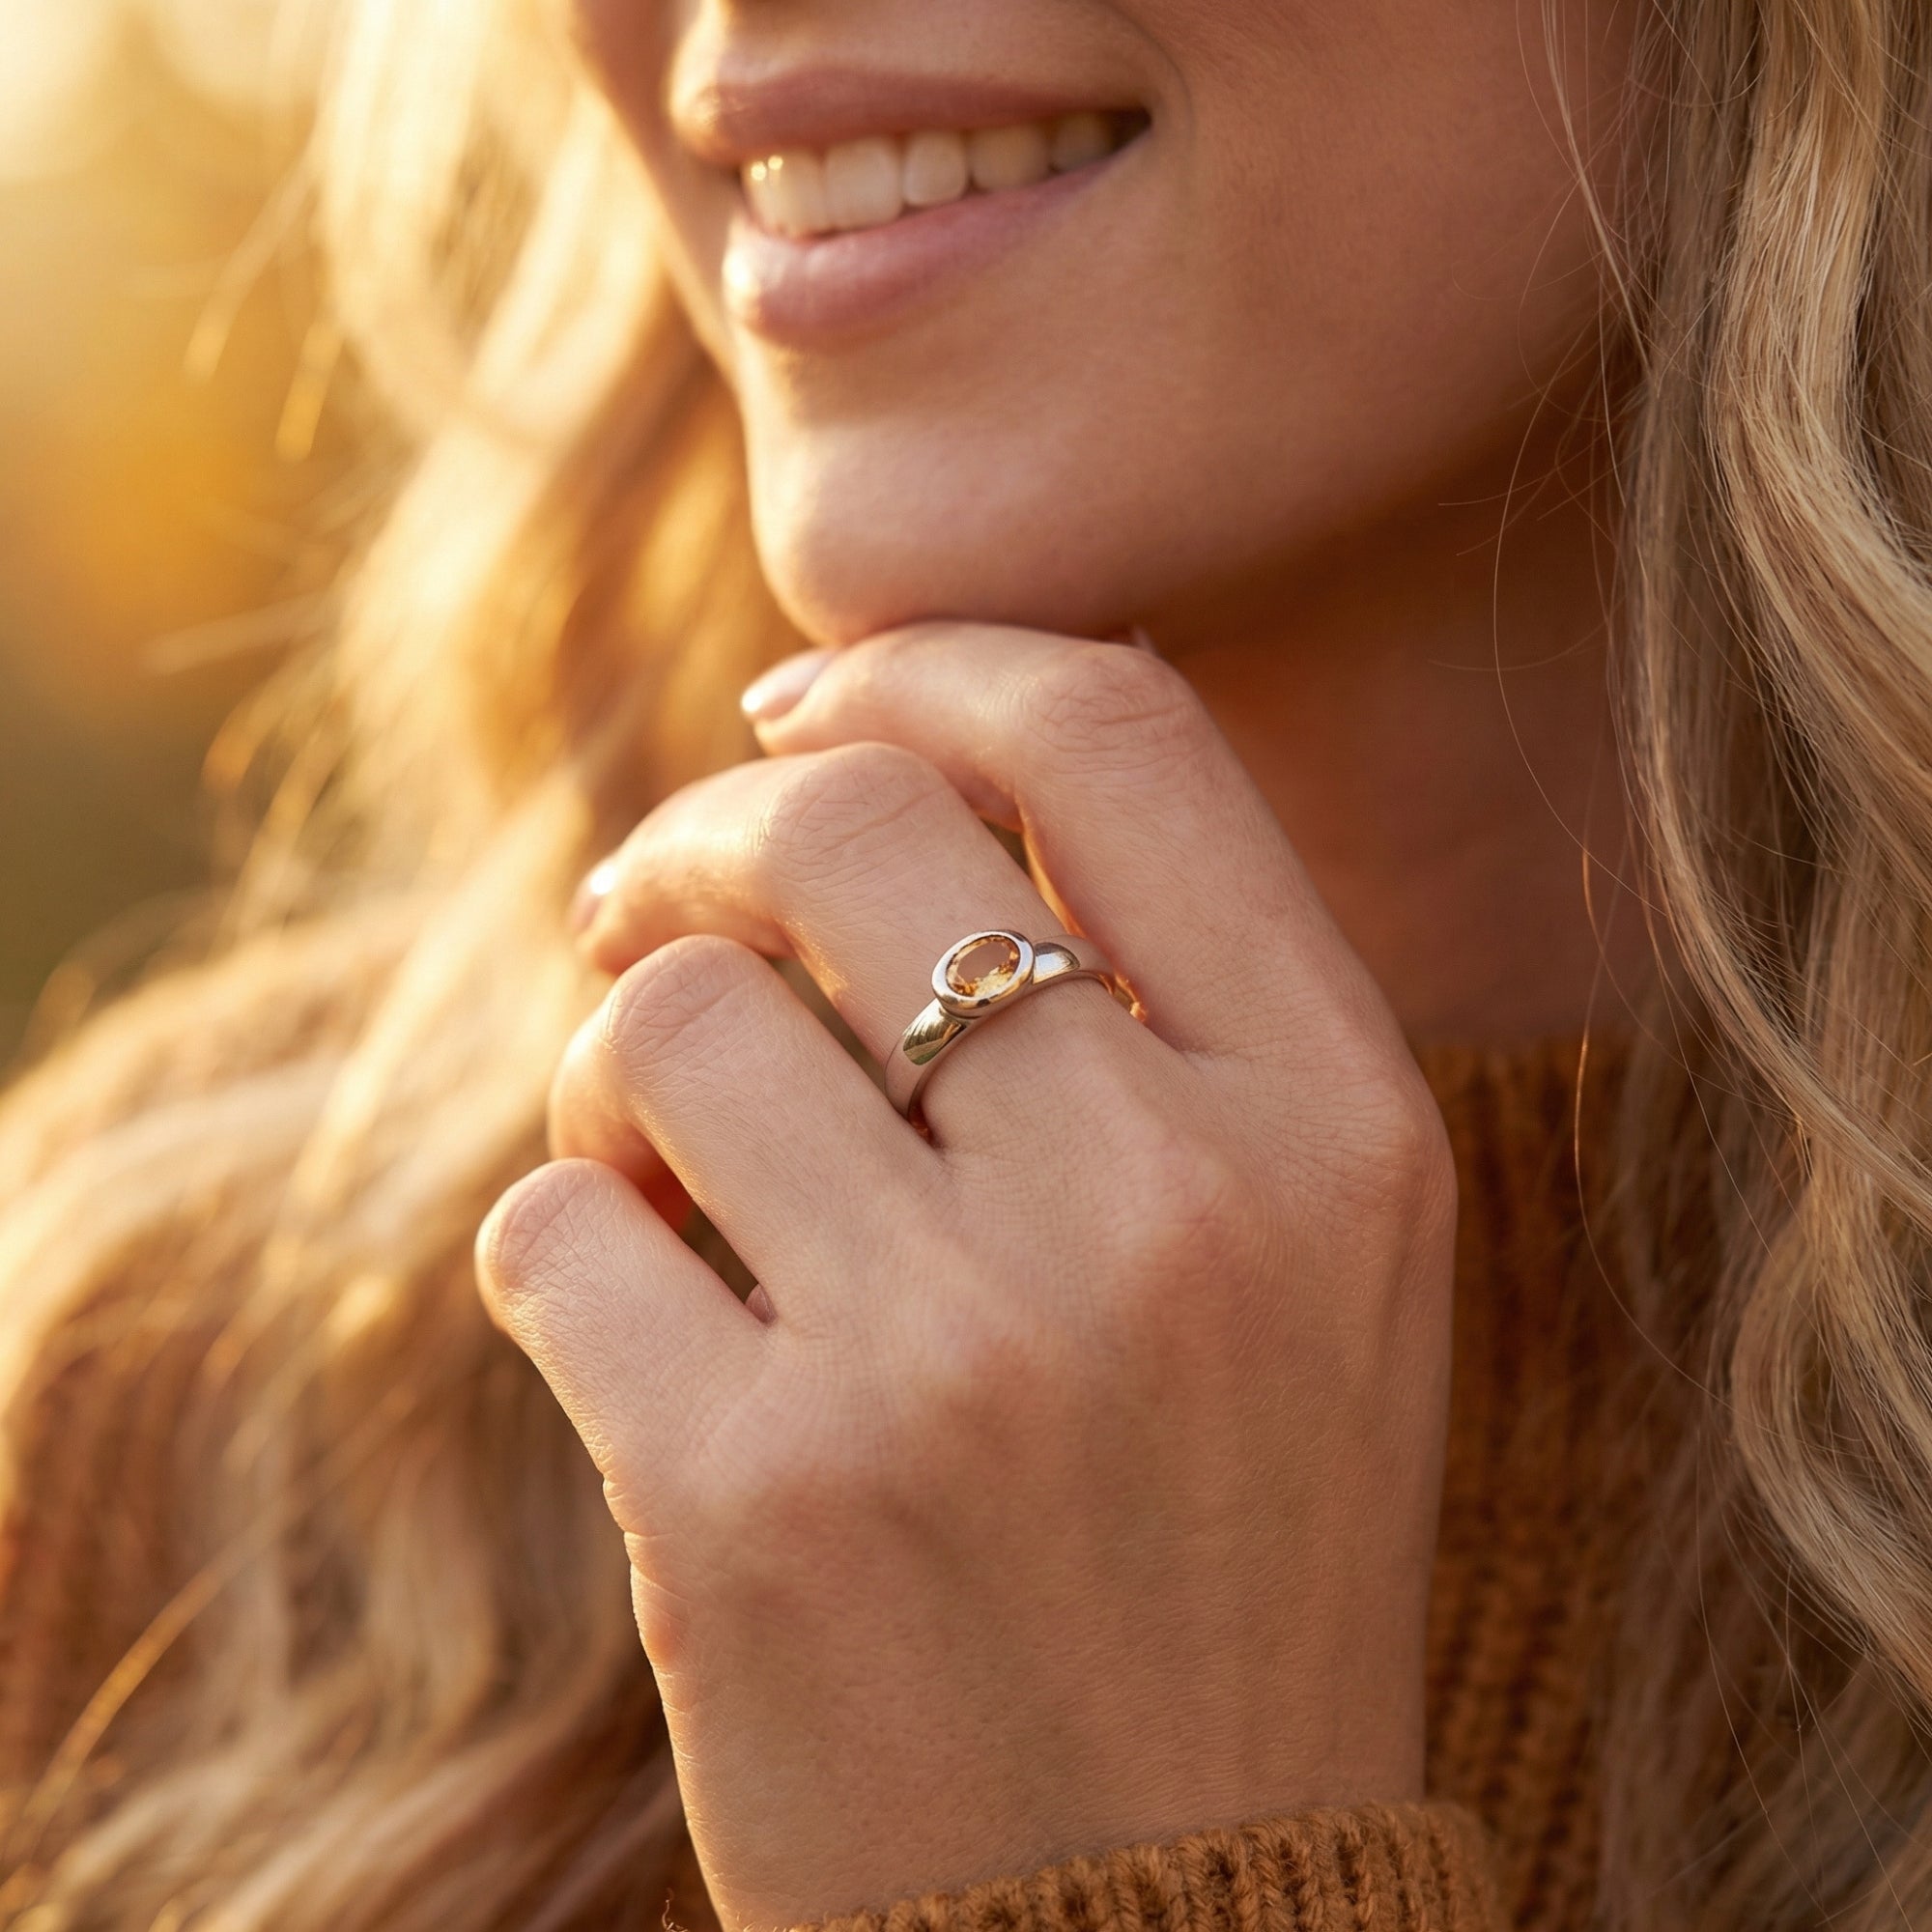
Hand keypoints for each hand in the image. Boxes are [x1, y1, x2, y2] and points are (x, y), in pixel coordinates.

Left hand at [476, 624, 1456, 1931]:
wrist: (1163, 1924)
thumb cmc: (1222, 1555)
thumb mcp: (1304, 1261)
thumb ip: (1165, 1008)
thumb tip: (881, 767)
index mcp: (1340, 1126)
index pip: (1118, 735)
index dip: (927, 667)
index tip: (811, 705)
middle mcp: (1171, 1208)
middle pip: (848, 826)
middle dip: (707, 835)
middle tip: (651, 905)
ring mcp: (959, 1357)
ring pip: (664, 1016)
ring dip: (614, 1058)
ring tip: (655, 1156)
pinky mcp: (755, 1503)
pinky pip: (552, 1219)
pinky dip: (564, 1239)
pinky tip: (637, 1319)